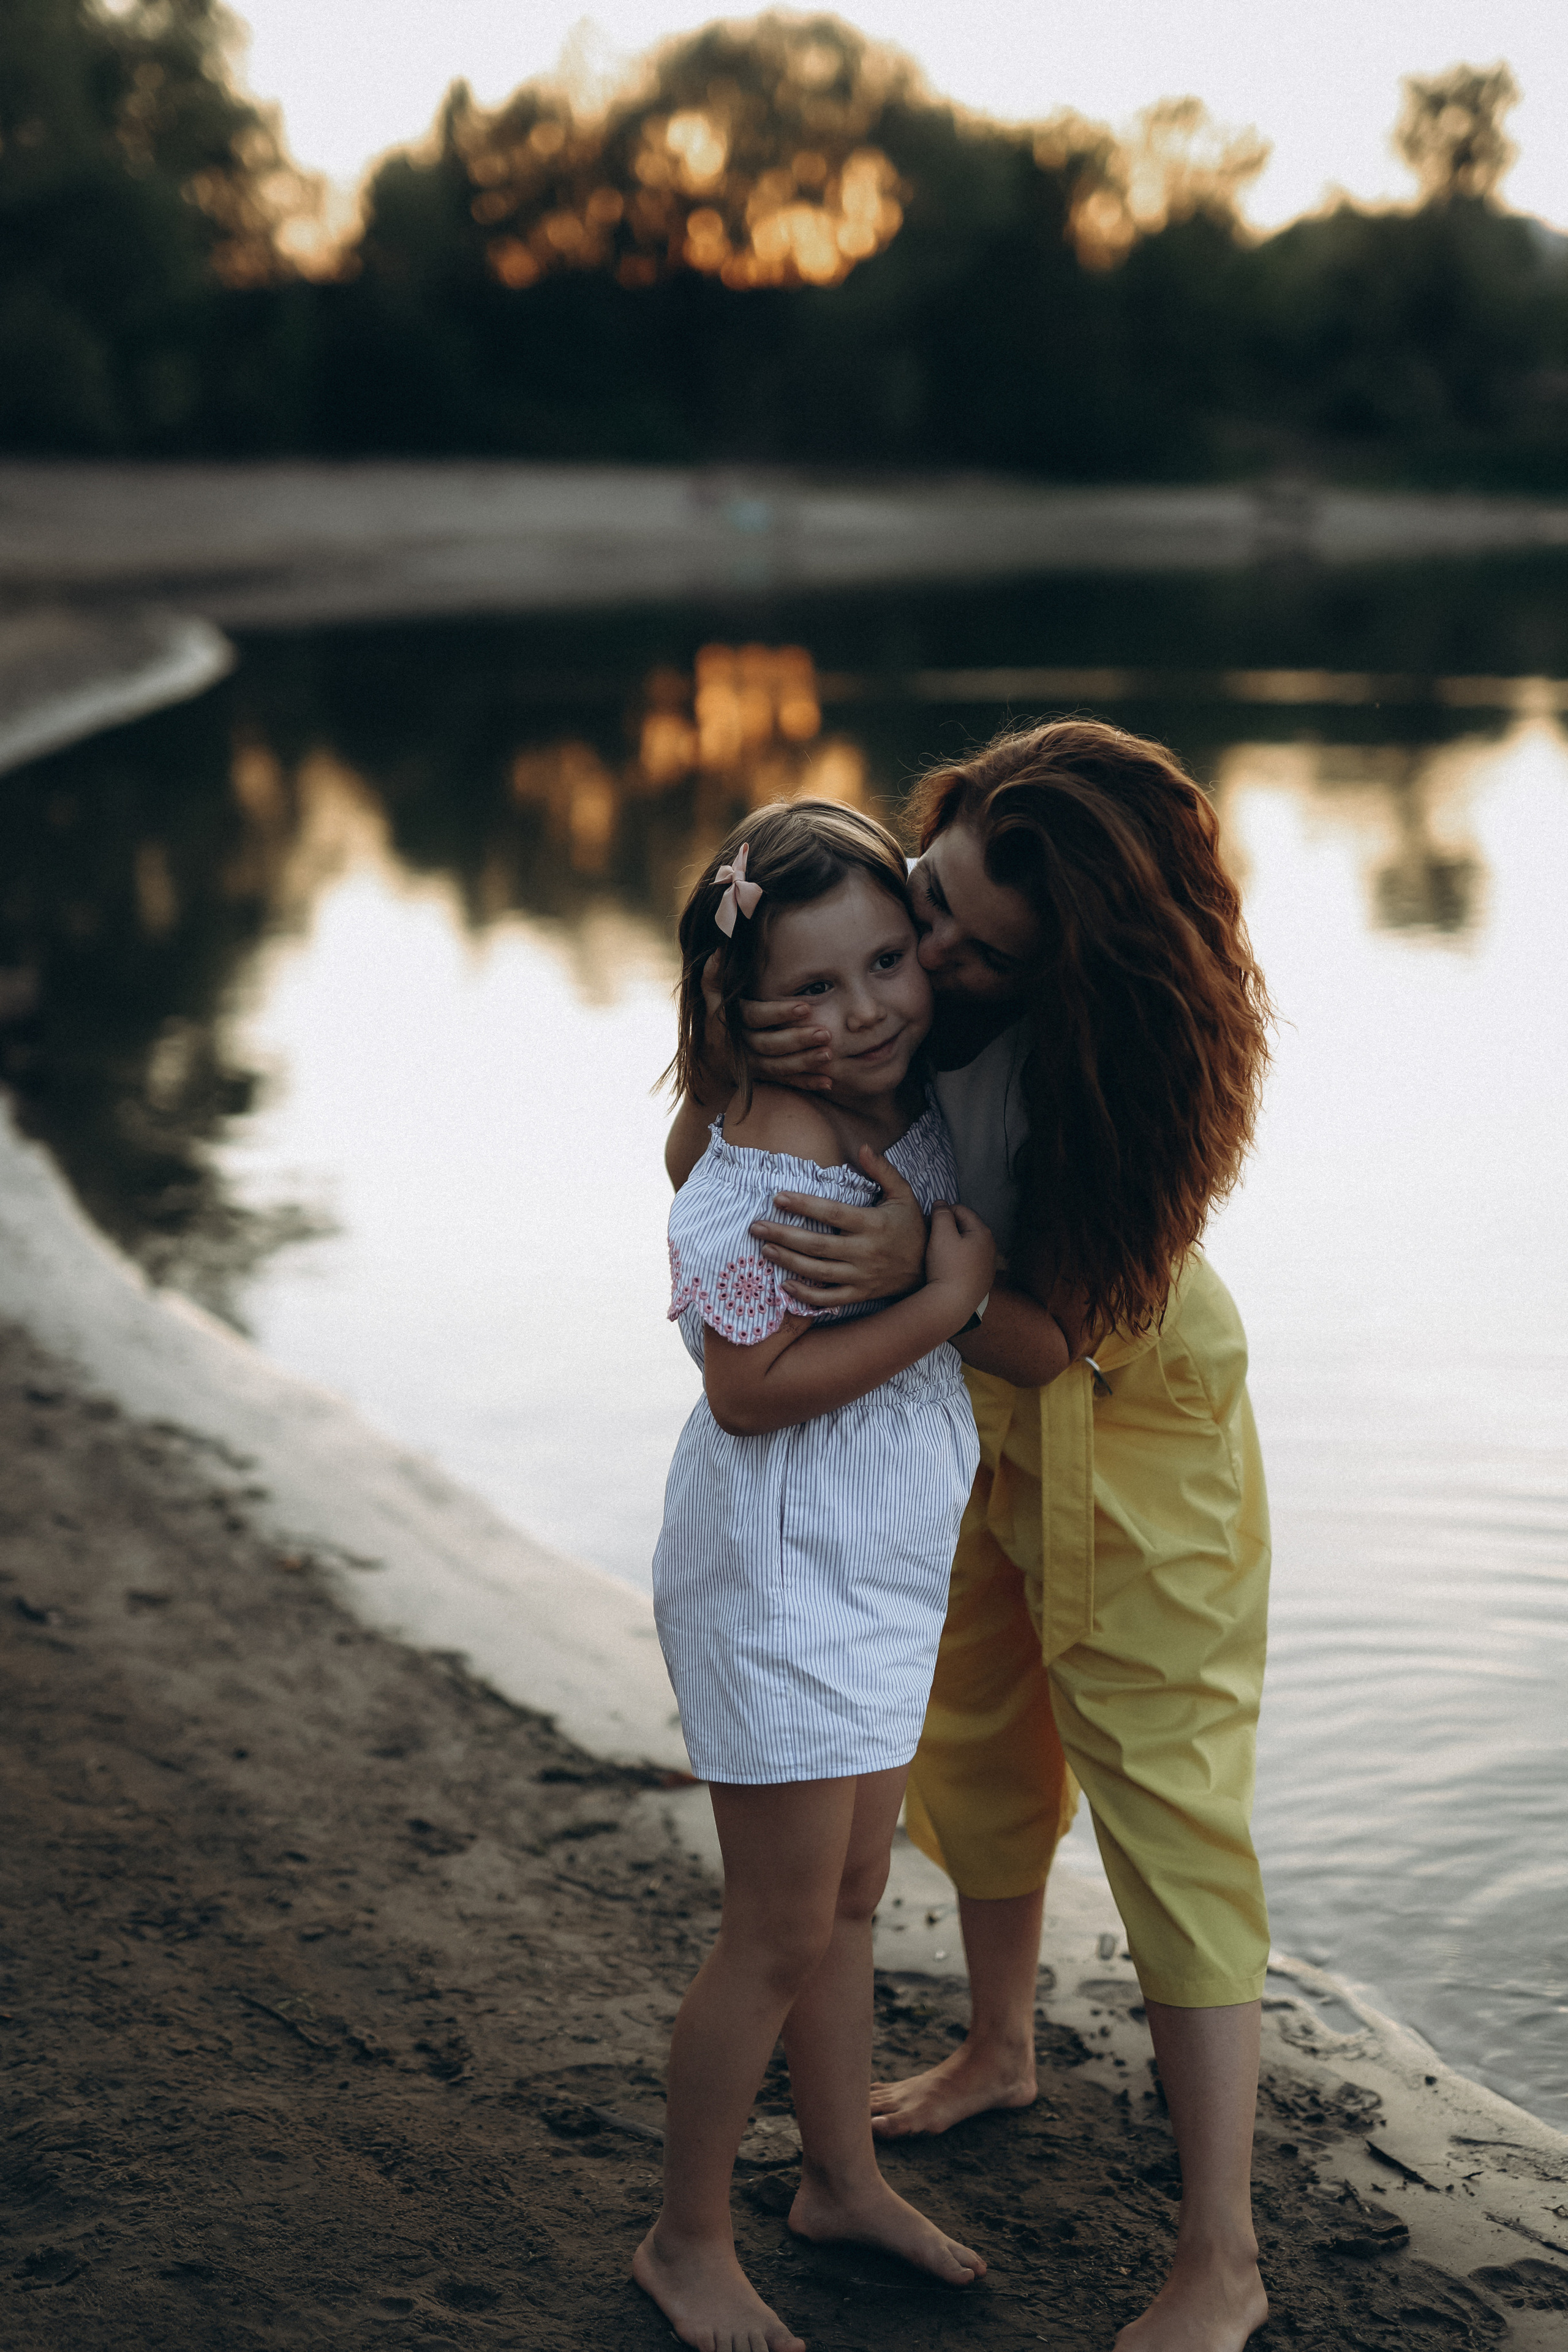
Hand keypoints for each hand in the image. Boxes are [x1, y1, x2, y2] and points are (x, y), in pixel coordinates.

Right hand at [703, 953, 834, 1091]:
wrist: (713, 1060)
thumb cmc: (720, 1020)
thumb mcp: (712, 999)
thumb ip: (714, 978)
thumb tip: (719, 950)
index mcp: (733, 1023)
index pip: (756, 1017)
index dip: (779, 1013)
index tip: (805, 1007)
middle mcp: (743, 1046)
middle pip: (770, 1044)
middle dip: (798, 1040)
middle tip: (825, 1033)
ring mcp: (754, 1065)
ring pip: (779, 1066)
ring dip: (805, 1062)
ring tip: (829, 1055)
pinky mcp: (765, 1079)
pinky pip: (786, 1083)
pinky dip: (806, 1083)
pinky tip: (827, 1082)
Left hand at [749, 1145, 927, 1305]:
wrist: (930, 1270)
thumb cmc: (912, 1227)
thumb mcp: (903, 1194)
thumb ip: (883, 1171)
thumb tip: (863, 1147)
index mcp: (872, 1224)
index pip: (832, 1213)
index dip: (804, 1205)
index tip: (778, 1197)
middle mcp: (865, 1251)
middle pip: (817, 1244)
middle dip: (783, 1234)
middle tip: (756, 1226)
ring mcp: (861, 1276)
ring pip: (818, 1271)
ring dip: (788, 1261)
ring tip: (765, 1249)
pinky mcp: (860, 1294)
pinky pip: (830, 1298)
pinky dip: (807, 1295)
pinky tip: (786, 1286)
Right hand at [924, 1202, 994, 1319]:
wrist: (952, 1304)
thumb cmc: (947, 1267)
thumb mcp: (941, 1234)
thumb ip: (941, 1214)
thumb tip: (941, 1203)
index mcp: (982, 1232)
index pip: (961, 1210)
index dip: (942, 1212)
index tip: (928, 1222)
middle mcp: (990, 1247)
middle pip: (965, 1227)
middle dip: (948, 1228)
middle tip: (930, 1236)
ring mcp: (987, 1265)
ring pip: (967, 1245)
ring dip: (953, 1244)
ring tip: (937, 1252)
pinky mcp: (982, 1280)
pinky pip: (968, 1262)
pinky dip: (957, 1260)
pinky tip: (947, 1268)